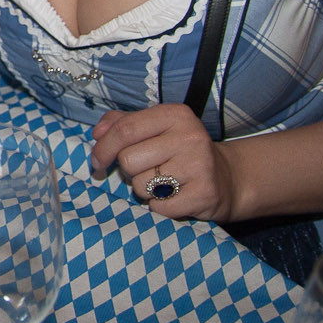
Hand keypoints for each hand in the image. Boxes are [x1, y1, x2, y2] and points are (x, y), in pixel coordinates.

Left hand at [90, 104, 238, 222]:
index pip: (125, 129)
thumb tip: (97, 133)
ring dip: (144, 190)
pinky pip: (158, 207)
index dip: (103, 148)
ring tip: (164, 183)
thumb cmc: (179, 150)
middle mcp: (190, 136)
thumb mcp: (154, 128)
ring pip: (141, 186)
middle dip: (128, 171)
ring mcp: (200, 166)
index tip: (97, 161)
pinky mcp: (204, 194)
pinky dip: (159, 206)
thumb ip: (121, 123)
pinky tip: (174, 197)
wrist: (226, 178)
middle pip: (129, 160)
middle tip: (146, 171)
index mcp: (175, 114)